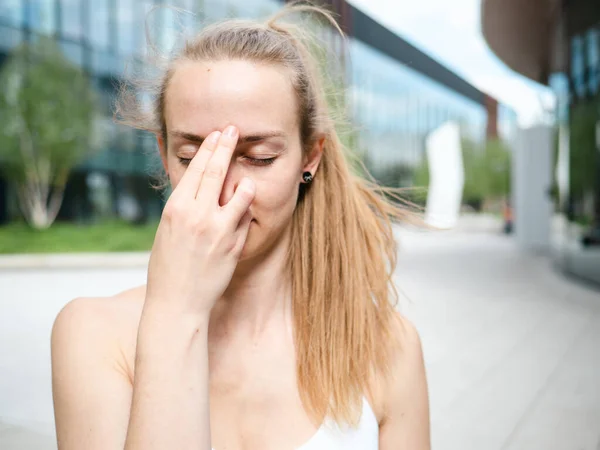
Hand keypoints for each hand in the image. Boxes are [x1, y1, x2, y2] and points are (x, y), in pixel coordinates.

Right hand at [144, 126, 254, 317]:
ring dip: (243, 182)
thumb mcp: (166, 232)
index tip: (217, 134)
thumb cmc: (167, 269)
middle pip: (216, 171)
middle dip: (226, 146)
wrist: (177, 304)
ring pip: (239, 193)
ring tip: (245, 178)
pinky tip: (244, 208)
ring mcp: (218, 229)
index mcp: (175, 209)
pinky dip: (245, 210)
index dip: (208, 149)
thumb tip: (198, 190)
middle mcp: (197, 215)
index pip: (195, 170)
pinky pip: (245, 218)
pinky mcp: (234, 244)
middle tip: (234, 129)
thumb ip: (183, 209)